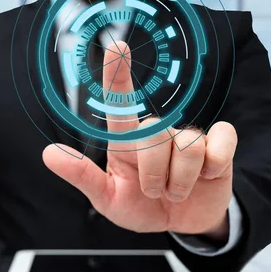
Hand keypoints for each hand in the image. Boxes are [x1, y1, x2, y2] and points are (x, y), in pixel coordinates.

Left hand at [43, 41, 236, 240]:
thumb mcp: (108, 199)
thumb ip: (82, 177)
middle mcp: (158, 133)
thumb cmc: (142, 207)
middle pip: (156, 135)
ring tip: (176, 192)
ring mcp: (189, 137)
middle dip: (154, 177)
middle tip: (155, 194)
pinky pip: (222, 142)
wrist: (182, 224)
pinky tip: (209, 175)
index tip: (117, 47)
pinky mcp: (218, 146)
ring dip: (180, 182)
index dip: (118, 75)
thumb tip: (48, 154)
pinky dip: (215, 164)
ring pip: (188, 147)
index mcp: (127, 142)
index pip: (120, 104)